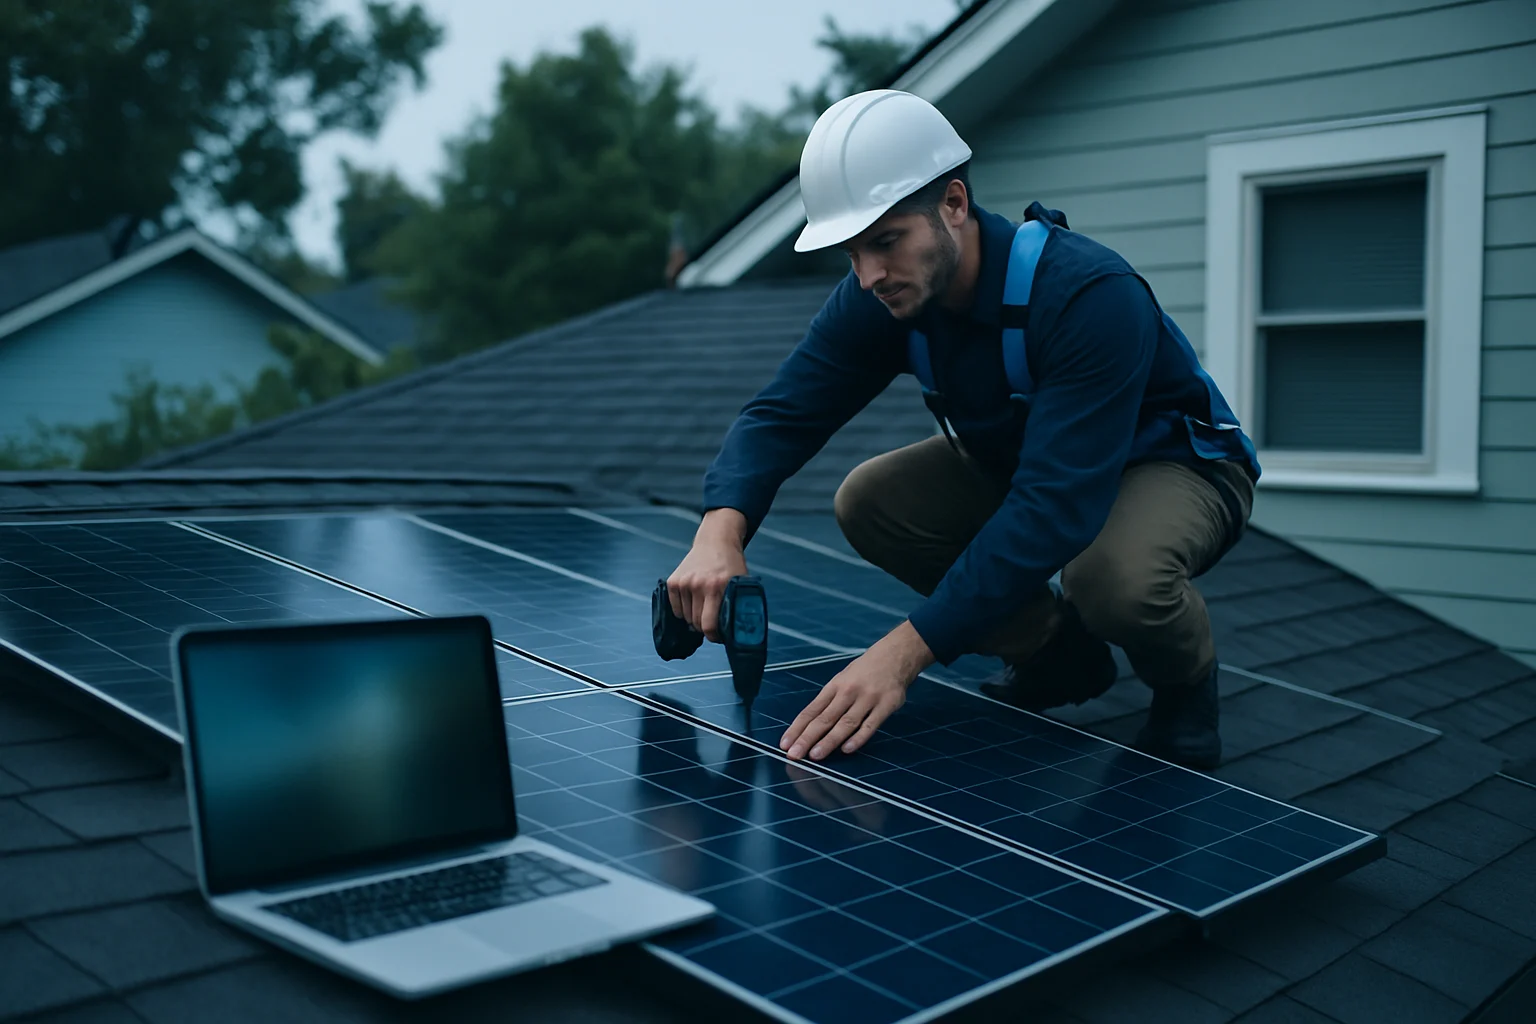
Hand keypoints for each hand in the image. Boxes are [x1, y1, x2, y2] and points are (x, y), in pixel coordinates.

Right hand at [666, 509, 747, 640]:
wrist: (715, 542)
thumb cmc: (732, 566)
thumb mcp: (742, 583)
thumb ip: (740, 606)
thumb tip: (738, 633)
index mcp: (718, 587)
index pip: (709, 625)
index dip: (714, 636)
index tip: (718, 636)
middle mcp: (699, 584)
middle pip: (696, 623)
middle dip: (705, 628)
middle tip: (713, 622)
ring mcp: (684, 582)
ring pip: (686, 618)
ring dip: (694, 619)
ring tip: (704, 609)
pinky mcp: (673, 581)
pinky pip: (676, 609)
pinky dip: (683, 611)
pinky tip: (693, 603)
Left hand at [780, 621, 933, 760]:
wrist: (895, 656)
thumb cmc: (864, 672)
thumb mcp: (842, 680)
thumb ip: (829, 702)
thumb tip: (809, 728)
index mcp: (834, 686)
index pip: (811, 710)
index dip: (797, 728)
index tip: (785, 744)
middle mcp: (848, 691)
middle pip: (825, 718)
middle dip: (808, 738)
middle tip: (795, 754)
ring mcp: (868, 698)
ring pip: (846, 723)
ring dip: (829, 740)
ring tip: (815, 755)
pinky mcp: (886, 705)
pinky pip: (870, 725)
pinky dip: (858, 738)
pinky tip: (846, 749)